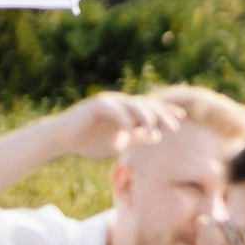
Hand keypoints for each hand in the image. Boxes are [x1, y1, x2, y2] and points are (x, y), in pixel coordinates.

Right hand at [52, 91, 182, 161]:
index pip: (151, 109)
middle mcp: (121, 103)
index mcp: (128, 111)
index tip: (180, 118)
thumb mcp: (120, 142)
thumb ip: (137, 137)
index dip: (166, 112)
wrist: (63, 140)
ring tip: (154, 128)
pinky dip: (124, 119)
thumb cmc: (91, 141)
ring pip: (132, 104)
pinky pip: (114, 110)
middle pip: (146, 105)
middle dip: (161, 115)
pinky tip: (131, 130)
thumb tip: (157, 136)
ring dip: (145, 116)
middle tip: (174, 127)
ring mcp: (109, 102)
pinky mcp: (96, 105)